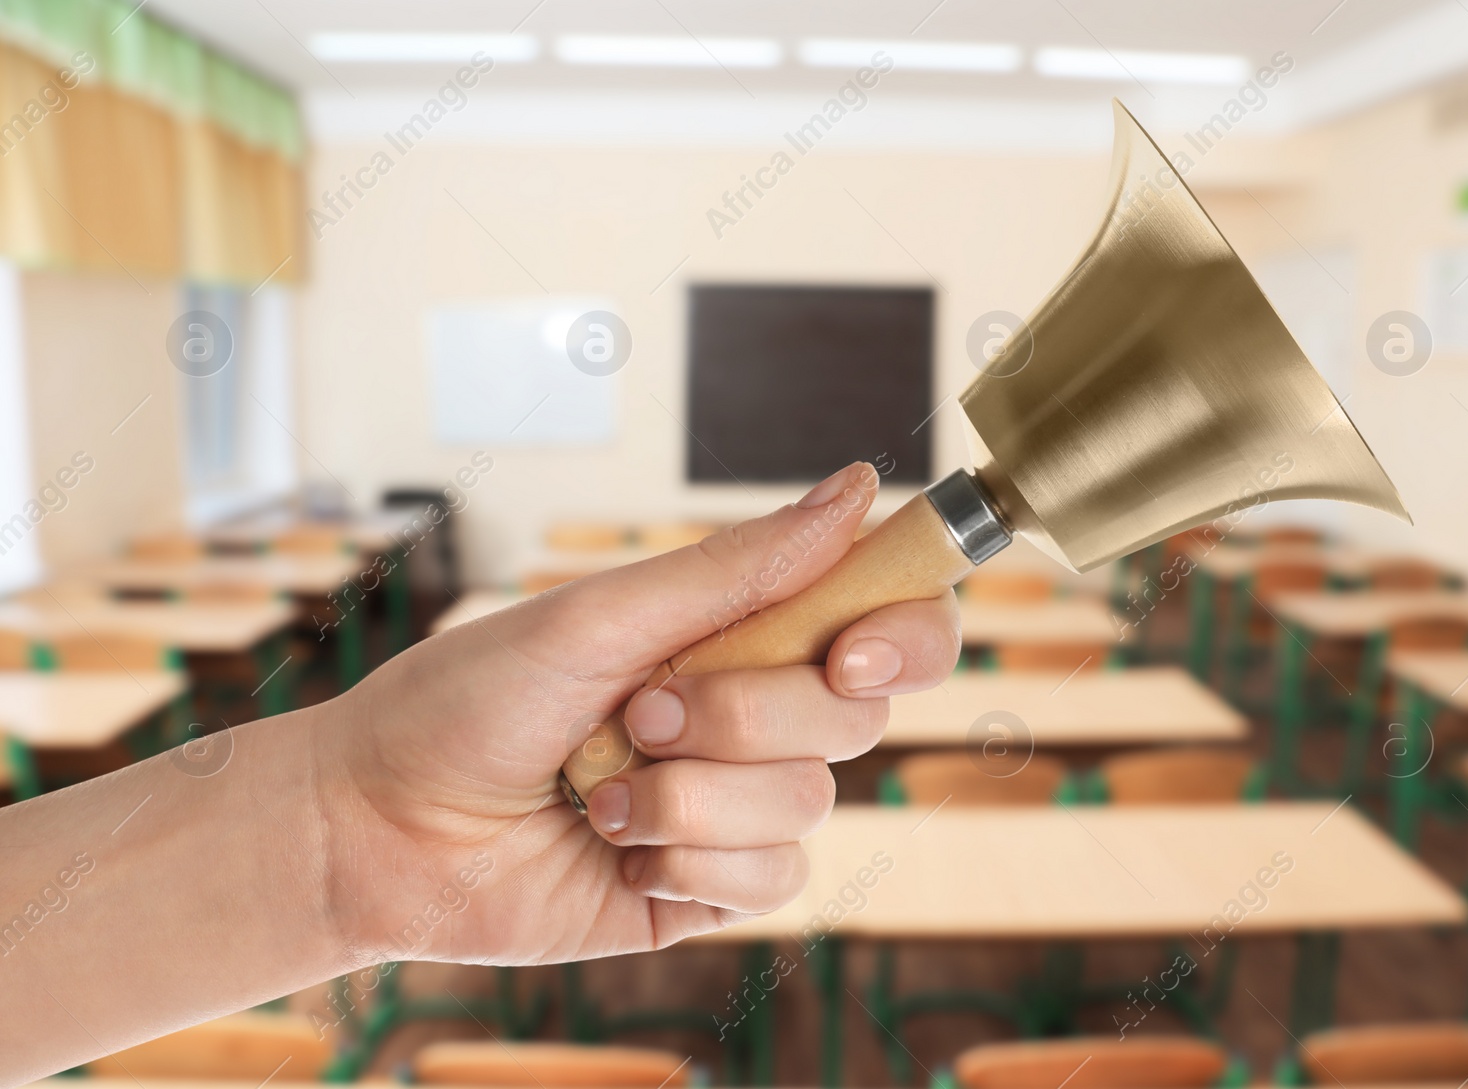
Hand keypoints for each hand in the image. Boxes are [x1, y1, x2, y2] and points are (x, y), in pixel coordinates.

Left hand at [317, 462, 960, 966]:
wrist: (379, 825)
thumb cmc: (470, 699)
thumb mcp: (600, 617)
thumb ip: (736, 567)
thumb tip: (858, 487)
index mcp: (737, 634)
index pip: (884, 623)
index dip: (903, 634)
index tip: (850, 654)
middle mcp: (751, 717)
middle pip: (855, 716)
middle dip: (742, 716)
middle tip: (638, 711)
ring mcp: (734, 806)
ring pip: (808, 802)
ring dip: (688, 796)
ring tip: (598, 788)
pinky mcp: (710, 888)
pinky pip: (772, 880)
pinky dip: (687, 860)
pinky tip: (614, 848)